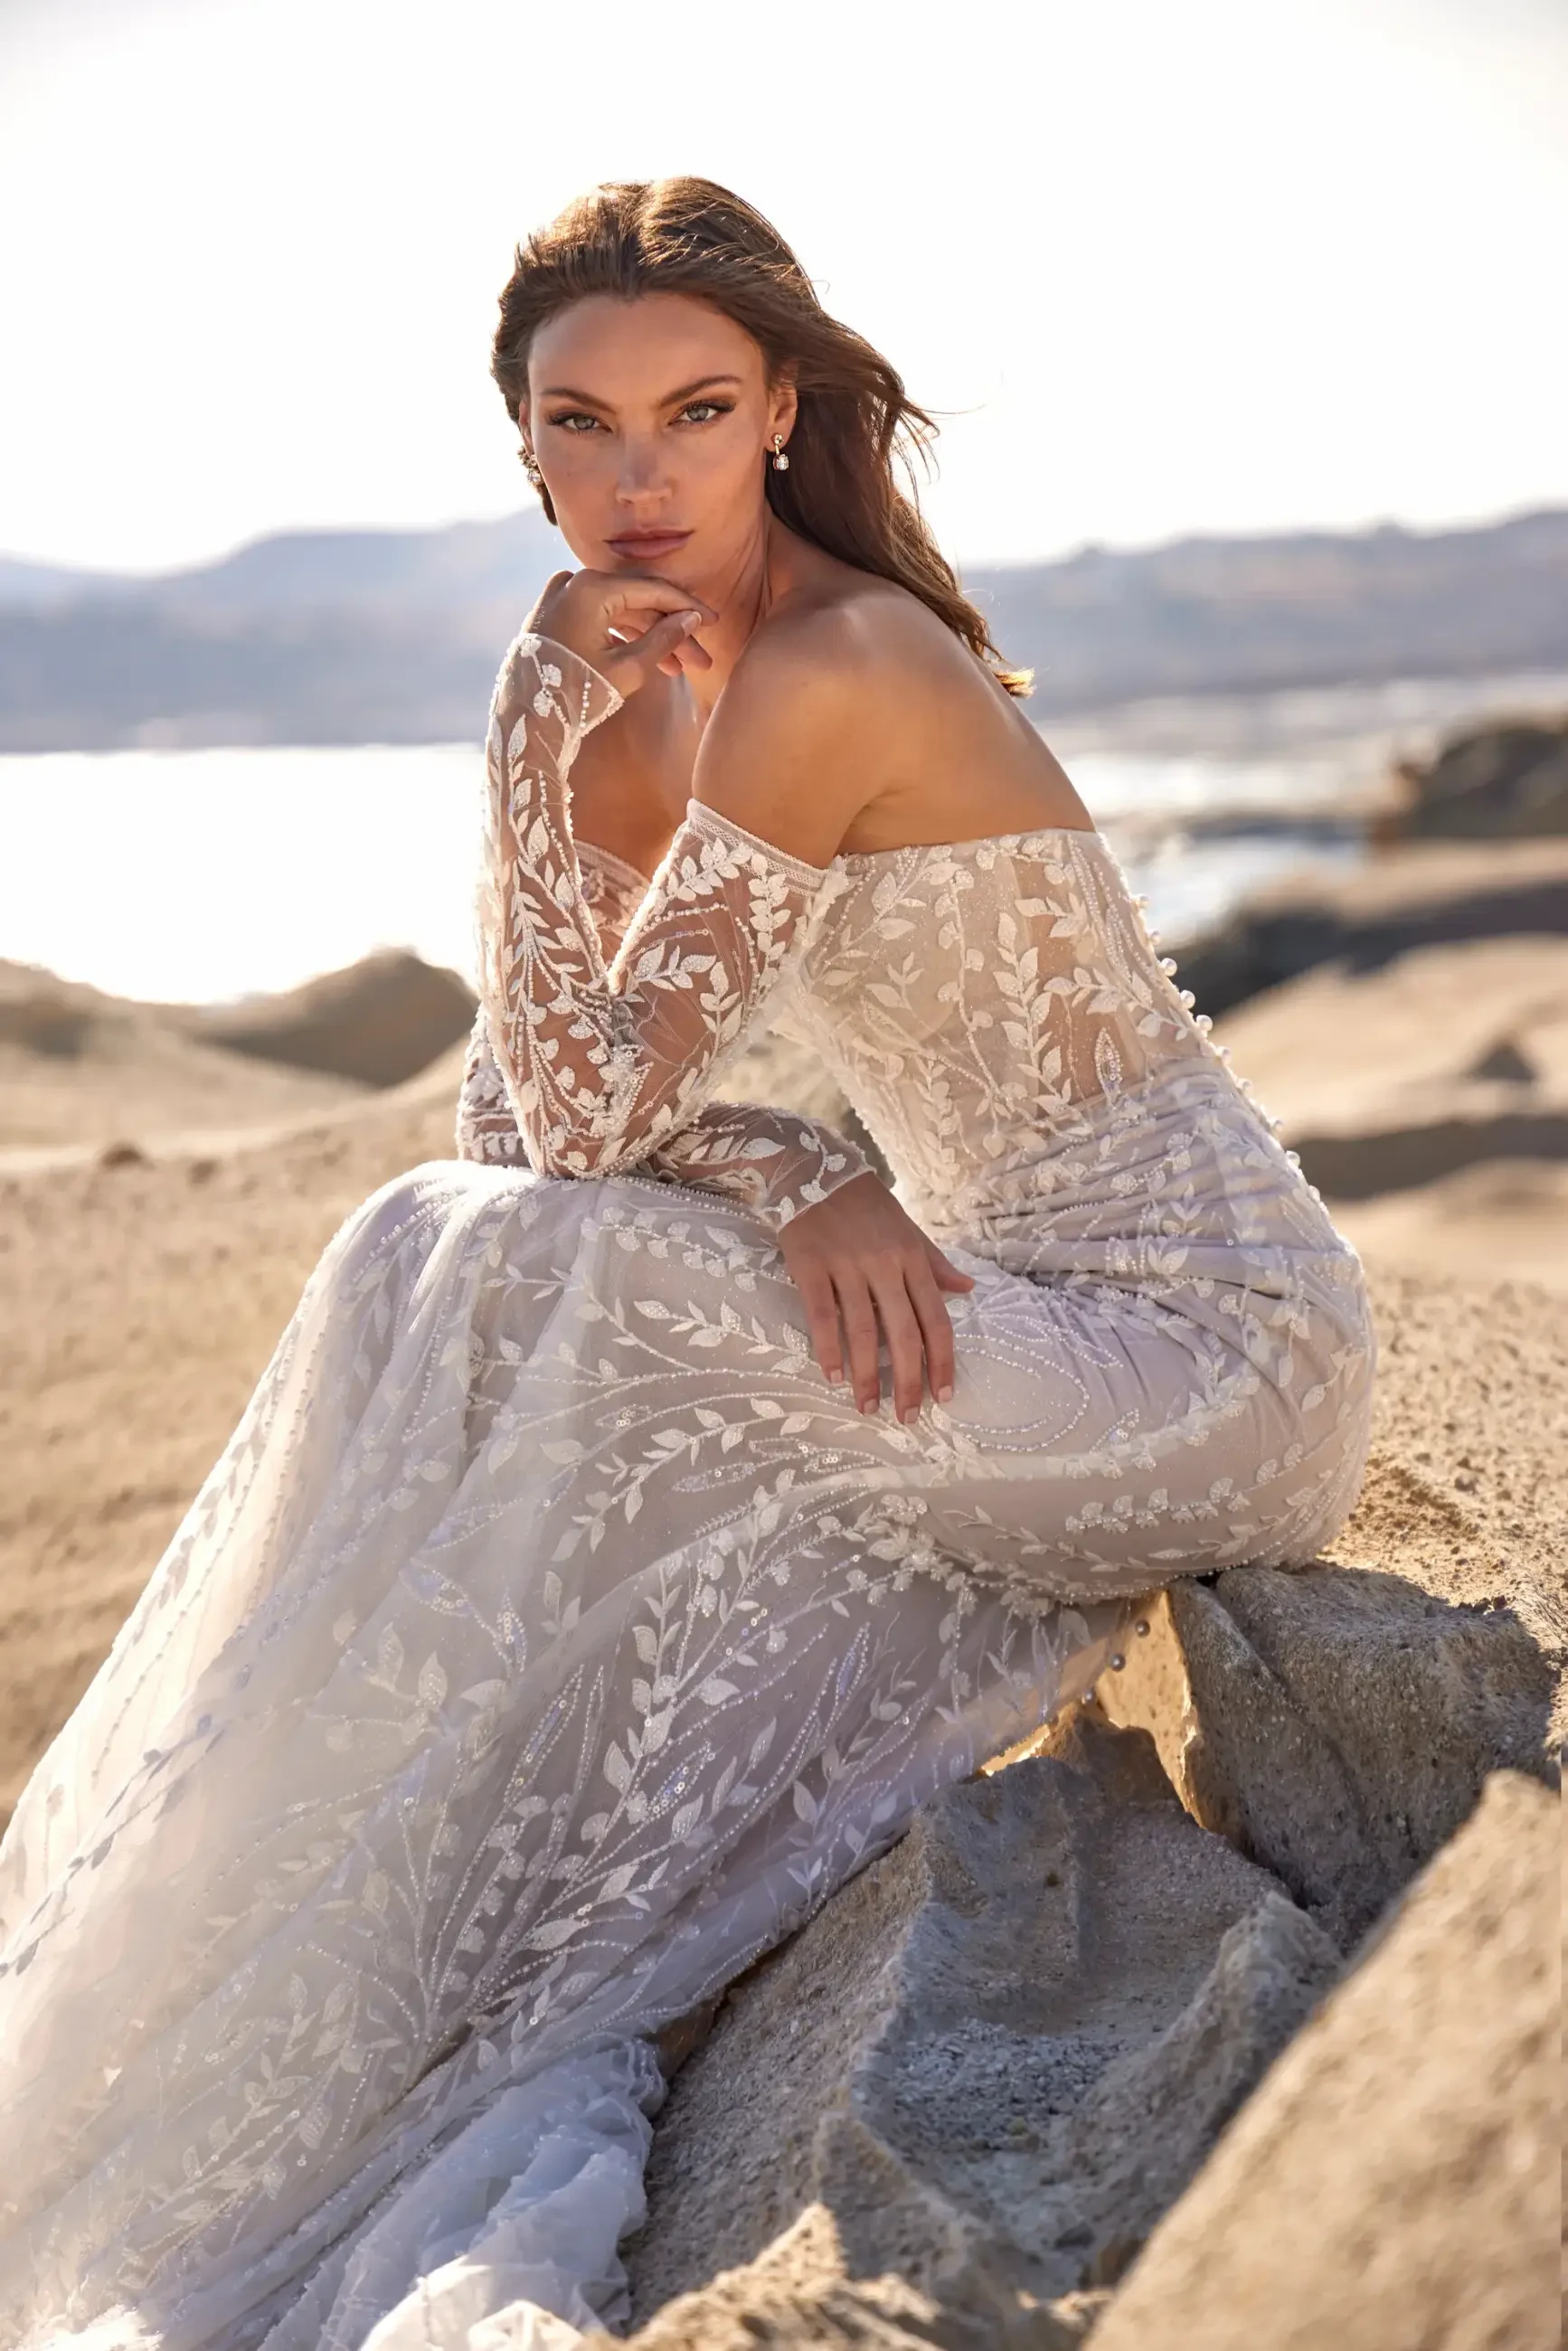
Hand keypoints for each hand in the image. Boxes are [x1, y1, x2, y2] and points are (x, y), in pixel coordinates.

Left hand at [526, 569, 715, 693]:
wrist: (524, 720)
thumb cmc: (575, 694)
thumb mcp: (628, 669)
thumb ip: (663, 639)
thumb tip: (691, 619)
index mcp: (591, 588)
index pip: (652, 590)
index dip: (687, 607)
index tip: (712, 623)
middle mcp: (573, 583)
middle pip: (636, 602)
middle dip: (670, 630)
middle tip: (700, 658)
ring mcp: (559, 597)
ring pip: (617, 613)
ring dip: (648, 637)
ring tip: (678, 669)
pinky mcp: (552, 616)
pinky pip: (597, 618)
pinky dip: (621, 636)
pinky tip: (646, 661)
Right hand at [778, 1172, 974, 1421]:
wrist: (813, 1169)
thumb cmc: (865, 1203)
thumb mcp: (907, 1227)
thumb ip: (934, 1262)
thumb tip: (967, 1290)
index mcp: (912, 1258)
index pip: (935, 1319)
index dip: (942, 1360)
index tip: (944, 1395)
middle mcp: (884, 1265)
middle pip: (903, 1333)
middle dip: (908, 1380)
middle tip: (908, 1416)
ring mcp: (846, 1266)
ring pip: (862, 1330)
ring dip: (865, 1375)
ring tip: (868, 1407)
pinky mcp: (810, 1266)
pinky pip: (821, 1315)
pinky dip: (827, 1349)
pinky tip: (831, 1377)